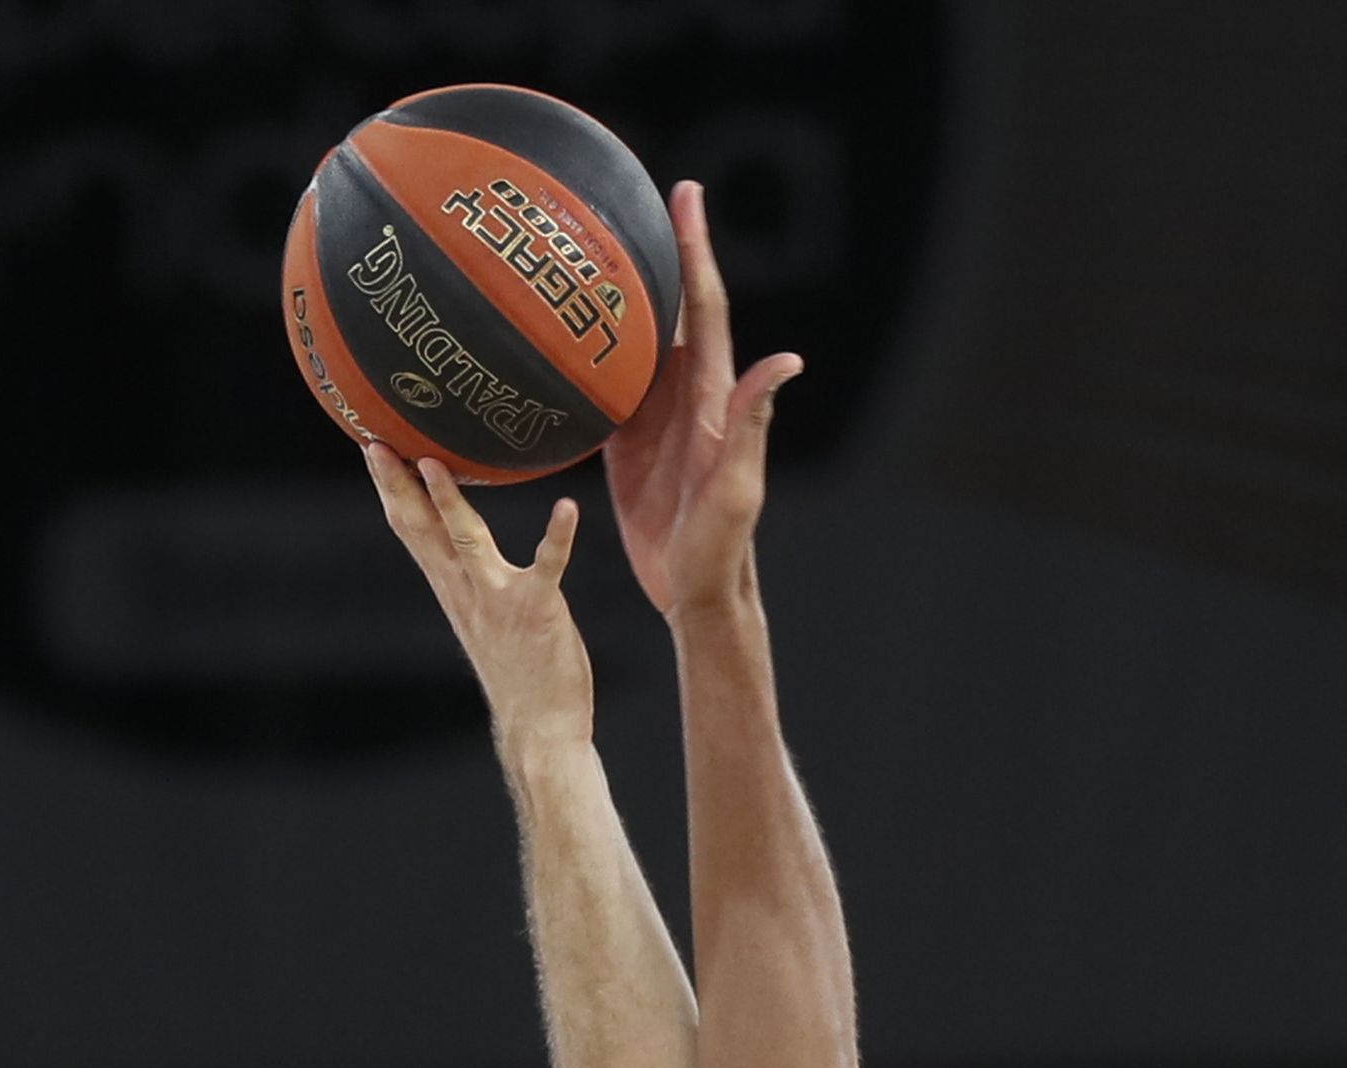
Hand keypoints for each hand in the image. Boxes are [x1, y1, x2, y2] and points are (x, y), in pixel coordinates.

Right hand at [363, 444, 591, 753]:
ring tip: (435, 462)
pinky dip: (556, 537)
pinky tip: (567, 508)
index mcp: (452, 588)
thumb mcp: (479, 612)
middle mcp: (466, 591)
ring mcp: (498, 600)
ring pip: (466, 542)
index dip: (390, 488)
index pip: (411, 530)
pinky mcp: (537, 610)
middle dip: (399, 485)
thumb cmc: (517, 666)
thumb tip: (455, 537)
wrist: (538, 725)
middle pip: (423, 530)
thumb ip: (466, 574)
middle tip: (378, 441)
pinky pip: (546, 567)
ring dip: (449, 503)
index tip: (372, 446)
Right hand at [603, 179, 801, 620]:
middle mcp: (685, 398)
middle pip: (667, 309)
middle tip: (627, 196)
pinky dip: (584, 353)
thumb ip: (754, 423)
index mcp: (713, 400)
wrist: (694, 593)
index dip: (695, 251)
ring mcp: (655, 419)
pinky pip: (604, 387)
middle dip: (654, 251)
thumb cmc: (722, 548)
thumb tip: (789, 360)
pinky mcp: (627, 444)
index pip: (705, 309)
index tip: (684, 195)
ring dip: (613, 294)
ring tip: (584, 244)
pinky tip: (557, 328)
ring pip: (632, 341)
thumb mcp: (738, 487)